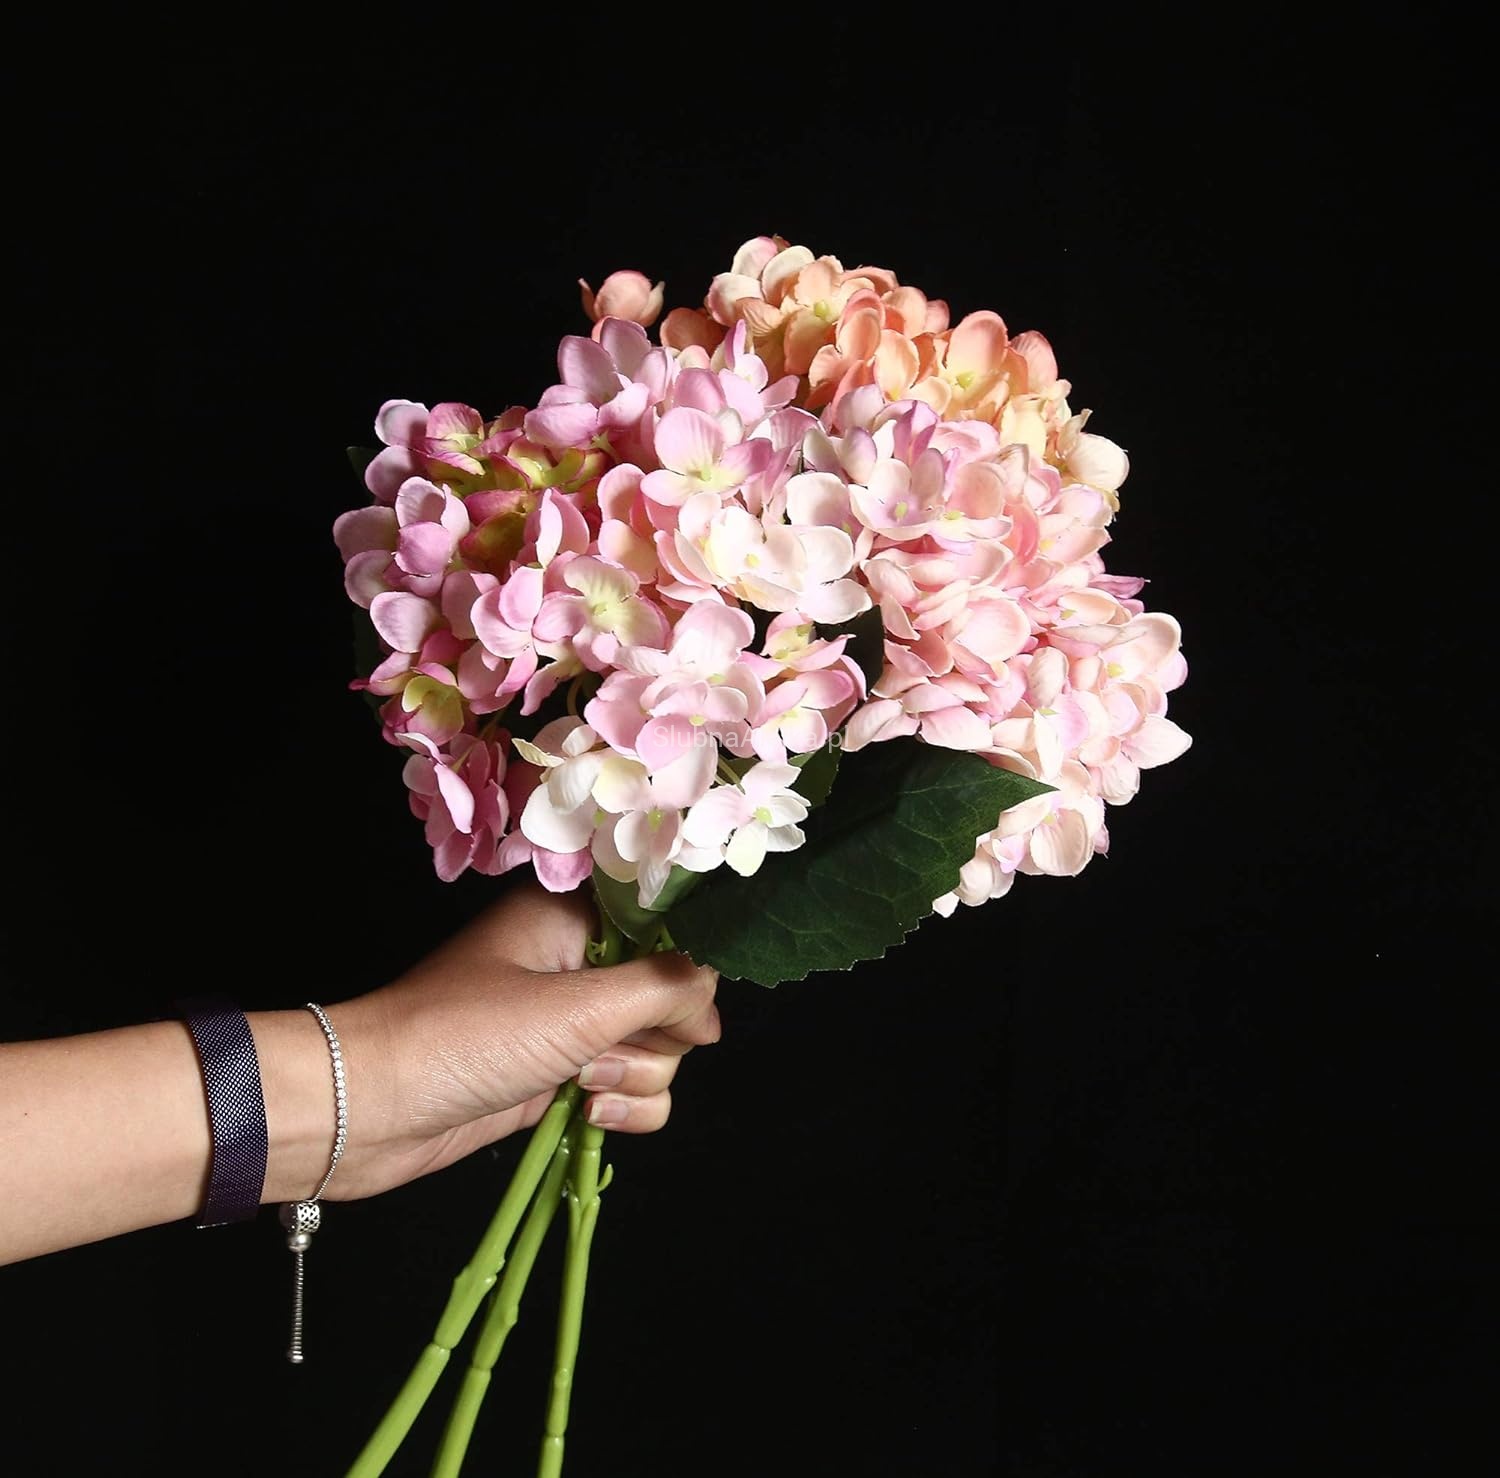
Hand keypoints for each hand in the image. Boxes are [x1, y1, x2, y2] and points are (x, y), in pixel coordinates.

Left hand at [267, 885, 721, 1202]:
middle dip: (655, 1036)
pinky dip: (622, 1107)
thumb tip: (713, 1003)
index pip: (667, 922)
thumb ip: (664, 990)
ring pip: (656, 1048)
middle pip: (672, 993)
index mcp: (574, 914)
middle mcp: (578, 961)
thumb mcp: (577, 1007)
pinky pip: (630, 1087)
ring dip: (636, 1078)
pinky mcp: (561, 1075)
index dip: (688, 964)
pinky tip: (587, 1114)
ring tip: (580, 1085)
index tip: (683, 1002)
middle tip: (602, 1049)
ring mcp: (571, 1022)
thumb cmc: (464, 1038)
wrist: (372, 1109)